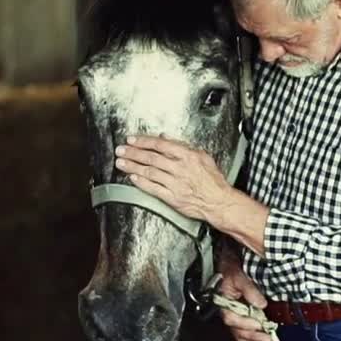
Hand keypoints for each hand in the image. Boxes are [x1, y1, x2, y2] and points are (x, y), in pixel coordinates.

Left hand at [113, 135, 232, 222]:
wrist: (219, 202)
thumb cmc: (213, 180)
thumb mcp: (203, 156)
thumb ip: (183, 146)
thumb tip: (166, 138)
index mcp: (188, 156)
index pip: (160, 145)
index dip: (143, 141)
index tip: (131, 139)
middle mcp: (180, 169)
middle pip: (151, 158)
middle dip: (133, 153)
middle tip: (120, 150)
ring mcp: (175, 184)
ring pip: (149, 172)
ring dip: (133, 166)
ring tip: (121, 162)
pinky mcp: (172, 198)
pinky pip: (153, 188)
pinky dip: (141, 183)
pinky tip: (133, 178)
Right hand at [217, 259, 271, 340]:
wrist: (228, 263)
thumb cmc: (229, 268)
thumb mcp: (239, 275)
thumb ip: (249, 290)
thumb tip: (260, 304)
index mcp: (222, 303)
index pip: (231, 318)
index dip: (245, 323)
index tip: (259, 324)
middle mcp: (227, 311)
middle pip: (236, 331)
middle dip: (252, 336)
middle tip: (267, 339)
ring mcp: (234, 315)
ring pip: (240, 334)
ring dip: (254, 339)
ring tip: (267, 340)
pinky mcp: (240, 315)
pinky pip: (244, 331)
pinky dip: (253, 337)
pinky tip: (263, 338)